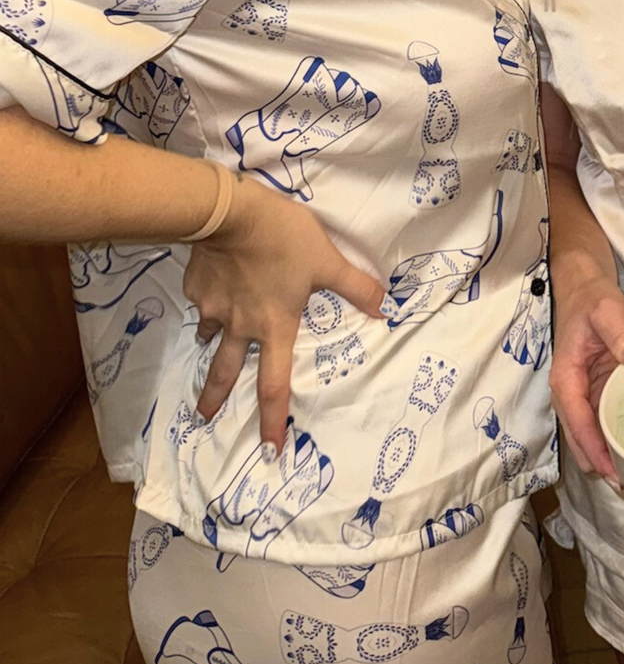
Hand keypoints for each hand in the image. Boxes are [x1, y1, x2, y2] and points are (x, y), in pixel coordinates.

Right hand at [184, 178, 383, 450]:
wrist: (231, 213)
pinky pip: (202, 301)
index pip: (274, 385)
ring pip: (210, 336)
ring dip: (210, 345)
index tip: (268, 450)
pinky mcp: (196, 287)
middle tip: (204, 417)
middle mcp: (241, 327)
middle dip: (215, 398)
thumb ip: (355, 286)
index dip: (273, 421)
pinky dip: (208, 299)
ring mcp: (214, 309)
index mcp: (274, 326)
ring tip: (205, 345)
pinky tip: (211, 283)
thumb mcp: (327, 260)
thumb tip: (386, 309)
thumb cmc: (284, 239)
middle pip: (226, 373)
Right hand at [550, 272, 623, 485]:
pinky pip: (601, 421)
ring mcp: (581, 394)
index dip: (595, 451)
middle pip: (580, 440)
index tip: (614, 474)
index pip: (578, 424)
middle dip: (601, 464)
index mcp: (565, 379)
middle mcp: (569, 393)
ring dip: (607, 455)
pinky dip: (613, 437)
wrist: (581, 285)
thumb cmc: (591, 298)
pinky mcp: (594, 390)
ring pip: (590, 436)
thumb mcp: (607, 313)